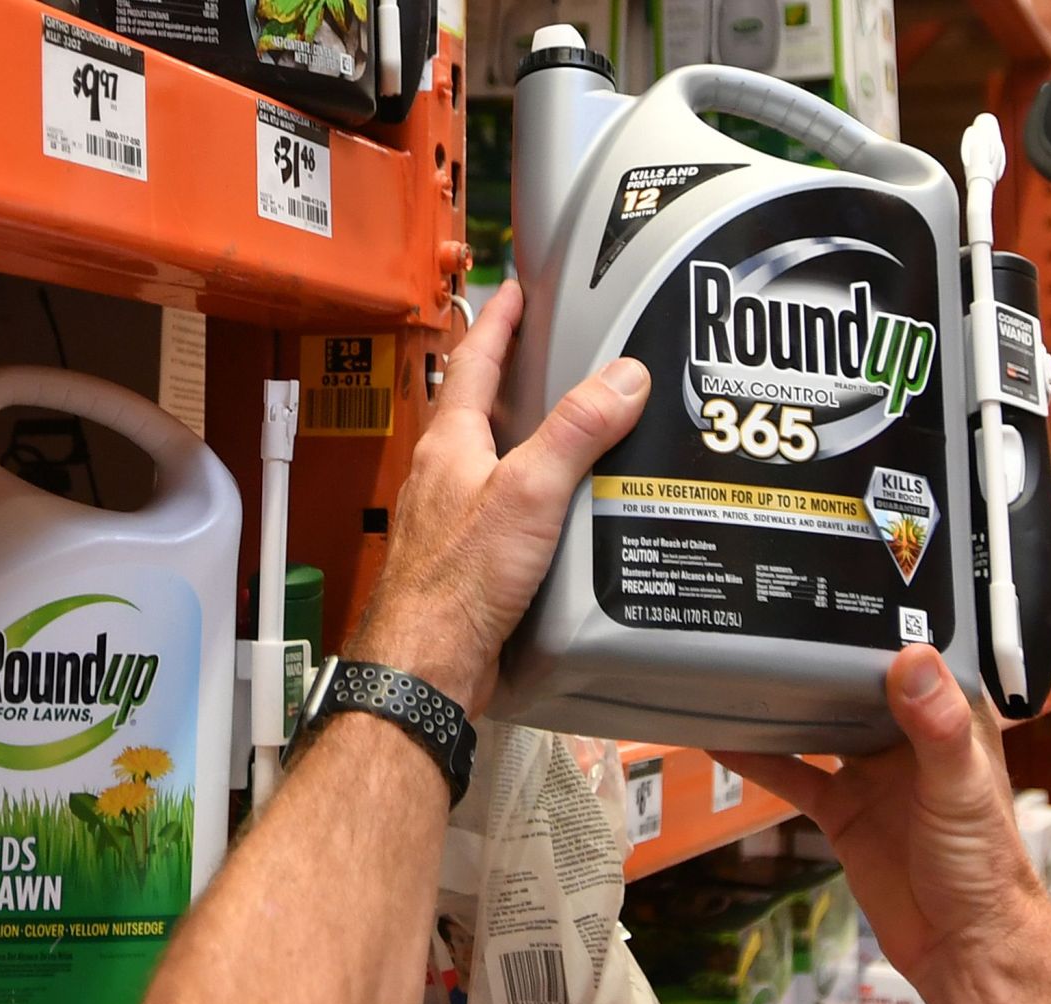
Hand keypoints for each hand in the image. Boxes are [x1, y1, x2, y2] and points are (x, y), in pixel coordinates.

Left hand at [348, 280, 650, 714]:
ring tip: (582, 425)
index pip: (472, 362)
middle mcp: (446, 476)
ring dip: (531, 439)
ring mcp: (454, 520)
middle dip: (517, 377)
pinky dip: (539, 497)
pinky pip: (507, 512)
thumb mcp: (528, 493)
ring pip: (495, 462)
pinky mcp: (471, 562)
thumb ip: (574, 433)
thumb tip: (624, 375)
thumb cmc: (457, 582)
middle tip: (561, 351)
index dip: (498, 323)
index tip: (517, 289)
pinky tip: (571, 511)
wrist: (427, 666)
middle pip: (481, 410)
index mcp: (450, 444)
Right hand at [717, 647, 1050, 988]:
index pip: (916, 655)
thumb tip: (909, 657)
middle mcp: (908, 739)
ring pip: (820, 725)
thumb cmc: (982, 864)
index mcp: (951, 720)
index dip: (885, 620)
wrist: (960, 945)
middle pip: (858, 684)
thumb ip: (936, 726)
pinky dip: (759, 760)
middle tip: (769, 613)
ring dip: (786, 703)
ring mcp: (872, 775)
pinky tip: (721, 739)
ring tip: (737, 664)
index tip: (840, 582)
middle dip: (821, 655)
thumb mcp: (959, 787)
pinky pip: (794, 777)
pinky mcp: (841, 812)